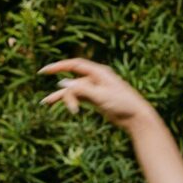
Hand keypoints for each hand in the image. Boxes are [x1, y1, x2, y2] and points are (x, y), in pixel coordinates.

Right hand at [38, 57, 154, 129]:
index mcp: (99, 72)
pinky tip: (61, 105)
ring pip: (74, 90)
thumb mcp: (101, 96)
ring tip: (46, 103)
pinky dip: (70, 101)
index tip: (45, 71)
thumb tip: (63, 84)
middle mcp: (96, 78)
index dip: (59, 66)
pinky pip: (79, 97)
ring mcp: (95, 89)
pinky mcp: (96, 99)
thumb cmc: (123, 104)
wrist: (137, 118)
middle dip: (63, 91)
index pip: (75, 65)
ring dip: (63, 98)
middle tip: (47, 100)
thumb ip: (82, 90)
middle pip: (73, 81)